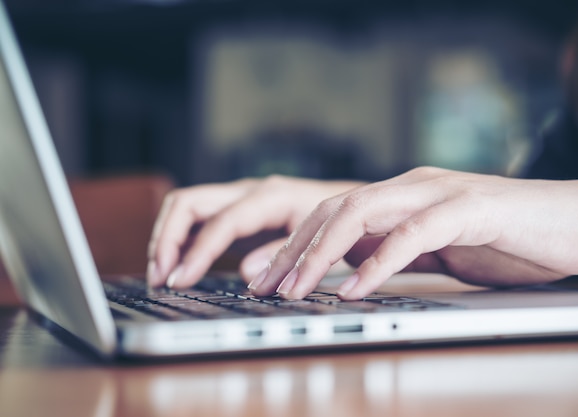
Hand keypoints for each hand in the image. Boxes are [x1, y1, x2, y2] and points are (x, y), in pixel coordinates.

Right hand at [147, 176, 363, 287]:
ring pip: (186, 208)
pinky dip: (181, 241)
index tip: (179, 280)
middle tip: (160, 276)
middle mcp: (247, 192)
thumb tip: (246, 273)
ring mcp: (238, 200)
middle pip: (188, 203)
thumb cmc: (336, 221)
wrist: (348, 205)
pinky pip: (197, 221)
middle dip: (166, 238)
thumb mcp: (318, 239)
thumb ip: (282, 254)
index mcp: (269, 197)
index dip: (197, 252)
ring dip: (167, 239)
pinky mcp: (235, 213)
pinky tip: (178, 266)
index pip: (221, 222)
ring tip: (160, 275)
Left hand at [247, 167, 577, 299]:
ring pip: (362, 212)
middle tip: (264, 286)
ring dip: (322, 253)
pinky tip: (356, 289)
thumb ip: (396, 252)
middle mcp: (412, 186)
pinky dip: (380, 262)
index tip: (266, 279)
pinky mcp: (471, 208)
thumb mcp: (438, 249)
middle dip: (293, 249)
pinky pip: (414, 233)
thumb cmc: (508, 239)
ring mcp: (440, 192)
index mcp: (402, 195)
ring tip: (295, 289)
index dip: (294, 246)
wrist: (576, 222)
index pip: (332, 213)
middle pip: (333, 209)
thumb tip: (353, 271)